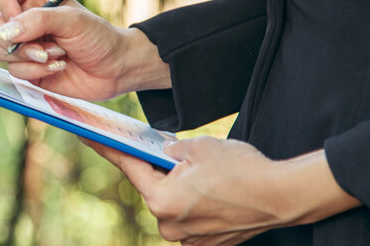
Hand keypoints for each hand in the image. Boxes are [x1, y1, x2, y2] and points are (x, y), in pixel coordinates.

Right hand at [0, 0, 169, 99]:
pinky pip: (14, 71)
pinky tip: (58, 67)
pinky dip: (36, 71)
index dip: (4, 5)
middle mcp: (25, 19)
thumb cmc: (98, 37)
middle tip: (44, 47)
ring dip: (31, 57)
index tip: (19, 21)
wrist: (114, 69)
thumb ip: (39, 20)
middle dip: (18, 41)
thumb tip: (6, 32)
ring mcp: (24, 44)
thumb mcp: (73, 20)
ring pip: (0, 51)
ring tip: (59, 55)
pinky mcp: (27, 68)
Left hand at [81, 137, 361, 244]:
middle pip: (153, 189)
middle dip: (161, 171)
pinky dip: (196, 204)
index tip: (87, 135)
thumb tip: (161, 152)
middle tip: (178, 155)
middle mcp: (169, 225)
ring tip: (208, 175)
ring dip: (181, 189)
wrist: (282, 196)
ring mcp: (188, 239)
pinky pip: (191, 218)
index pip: (129, 167)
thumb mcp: (199, 146)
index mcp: (161, 199)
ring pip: (173, 205)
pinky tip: (215, 191)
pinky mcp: (206, 244)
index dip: (107, 148)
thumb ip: (171, 148)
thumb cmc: (242, 168)